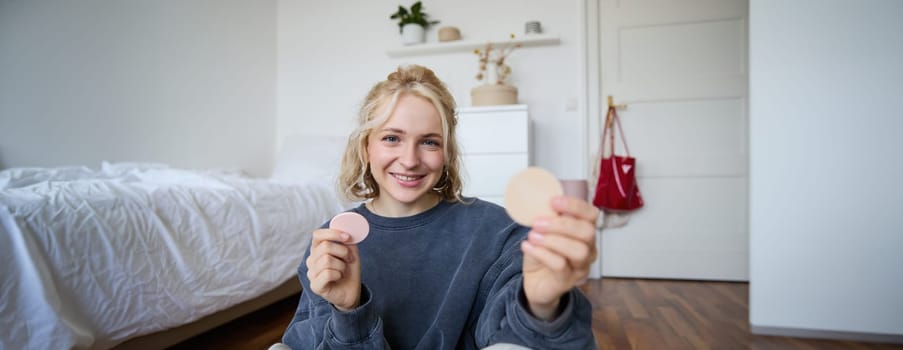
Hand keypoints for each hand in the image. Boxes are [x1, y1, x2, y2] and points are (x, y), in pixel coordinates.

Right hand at [306, 228, 360, 310]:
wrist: (352, 291)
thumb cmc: (349, 270)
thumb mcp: (351, 252)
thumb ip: (346, 240)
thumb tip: (347, 229)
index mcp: (317, 249)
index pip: (317, 235)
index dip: (333, 233)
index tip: (347, 237)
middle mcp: (311, 260)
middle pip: (325, 247)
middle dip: (343, 251)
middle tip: (349, 259)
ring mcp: (311, 273)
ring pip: (326, 260)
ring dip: (341, 265)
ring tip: (343, 270)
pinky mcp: (315, 286)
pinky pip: (327, 274)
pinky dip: (338, 274)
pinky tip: (338, 278)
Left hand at [521, 196, 598, 319]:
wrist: (534, 281)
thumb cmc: (542, 253)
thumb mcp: (543, 231)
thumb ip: (545, 217)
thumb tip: (537, 201)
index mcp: (584, 231)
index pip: (591, 214)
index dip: (575, 206)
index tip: (553, 201)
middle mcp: (588, 248)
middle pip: (587, 232)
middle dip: (562, 225)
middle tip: (537, 223)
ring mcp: (580, 266)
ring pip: (579, 251)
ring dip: (553, 240)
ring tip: (532, 236)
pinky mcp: (567, 281)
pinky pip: (560, 266)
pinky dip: (542, 253)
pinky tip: (528, 247)